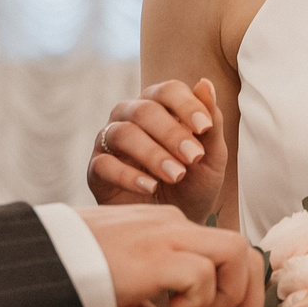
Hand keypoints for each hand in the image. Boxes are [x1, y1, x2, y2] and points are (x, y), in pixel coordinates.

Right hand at [76, 204, 259, 306]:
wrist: (39, 263)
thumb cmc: (75, 278)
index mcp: (169, 231)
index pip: (228, 251)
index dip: (236, 291)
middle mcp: (174, 226)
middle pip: (243, 249)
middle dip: (246, 296)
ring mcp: (167, 236)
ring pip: (235, 252)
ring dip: (229, 295)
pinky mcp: (155, 255)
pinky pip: (203, 273)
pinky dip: (199, 300)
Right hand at [88, 78, 227, 224]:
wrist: (177, 222)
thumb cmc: (194, 184)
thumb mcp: (211, 157)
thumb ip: (211, 123)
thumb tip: (205, 84)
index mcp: (159, 106)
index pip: (168, 90)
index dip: (186, 105)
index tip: (204, 127)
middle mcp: (130, 116)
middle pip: (144, 110)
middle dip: (171, 133)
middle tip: (193, 157)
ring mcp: (110, 142)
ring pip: (122, 134)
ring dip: (152, 154)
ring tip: (176, 175)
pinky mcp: (96, 169)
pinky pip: (105, 165)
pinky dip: (128, 176)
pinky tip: (150, 187)